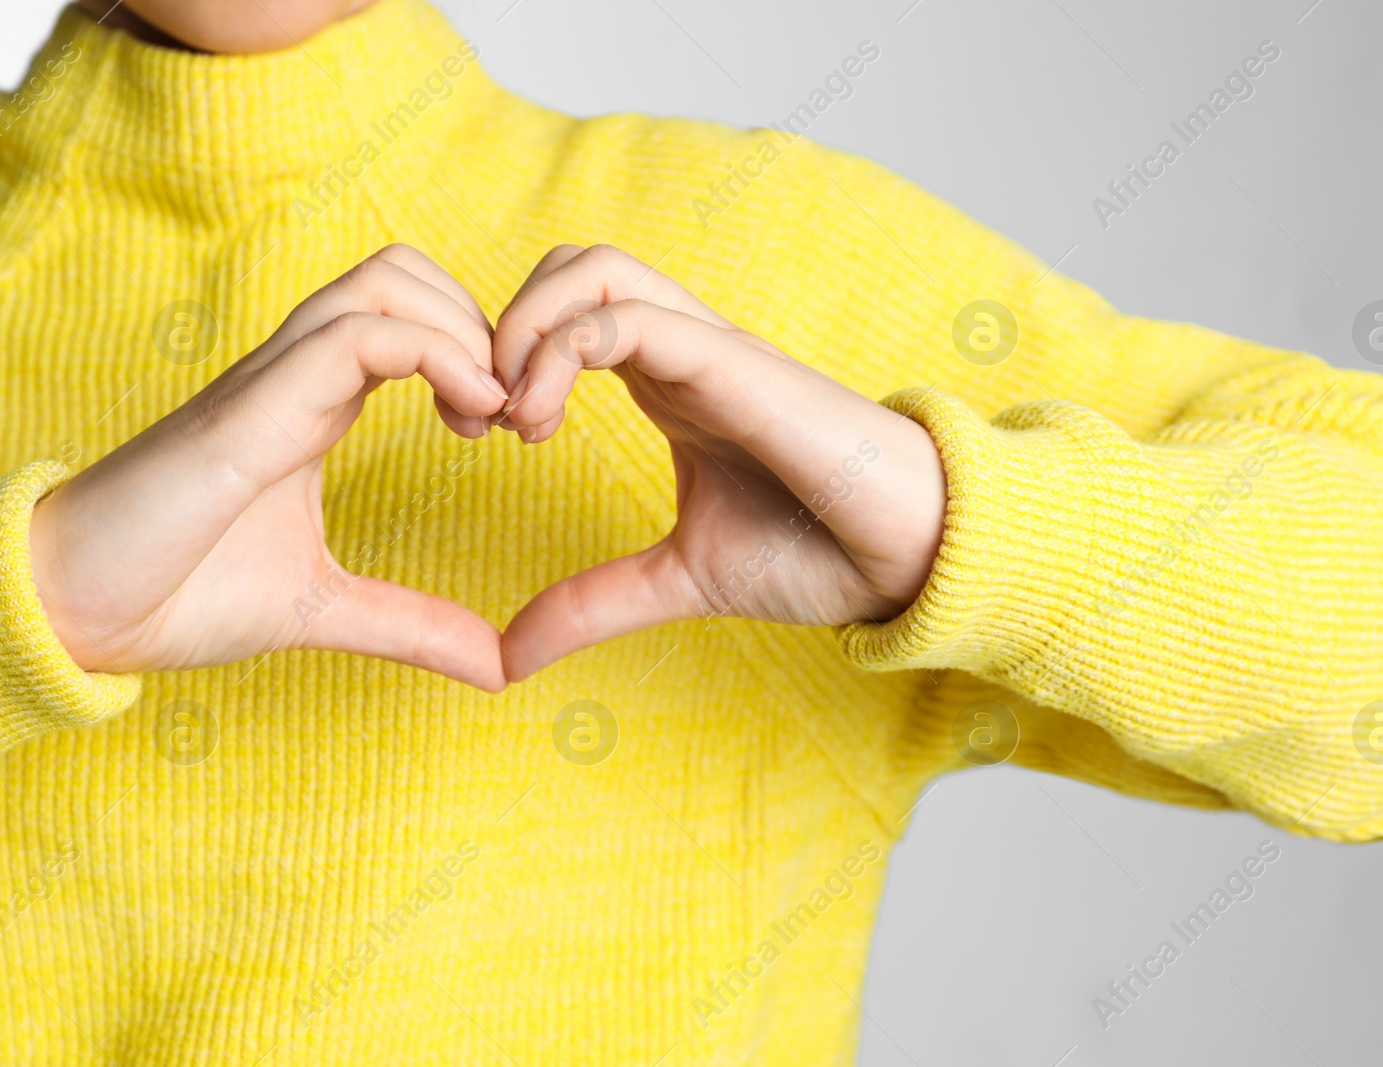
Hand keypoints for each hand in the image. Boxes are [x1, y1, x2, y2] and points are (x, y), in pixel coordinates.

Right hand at [29, 245, 512, 690]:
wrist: (71, 611)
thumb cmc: (179, 593)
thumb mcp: (326, 610)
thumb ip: (412, 624)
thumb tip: (497, 666)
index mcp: (315, 402)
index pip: (408, 315)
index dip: (478, 350)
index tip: (512, 428)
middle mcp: (297, 373)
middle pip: (405, 272)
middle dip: (483, 322)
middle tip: (512, 412)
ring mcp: (273, 380)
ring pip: (386, 280)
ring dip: (465, 331)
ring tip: (493, 413)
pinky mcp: (253, 407)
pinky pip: (357, 334)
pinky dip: (435, 354)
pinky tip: (468, 415)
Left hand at [490, 244, 947, 679]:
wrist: (907, 555)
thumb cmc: (816, 551)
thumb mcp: (677, 579)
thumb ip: (594, 604)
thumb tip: (509, 657)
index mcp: (667, 384)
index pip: (564, 316)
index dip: (498, 358)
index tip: (475, 436)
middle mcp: (681, 350)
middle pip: (567, 267)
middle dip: (497, 326)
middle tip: (479, 419)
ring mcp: (707, 348)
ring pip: (591, 269)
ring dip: (524, 328)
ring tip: (513, 416)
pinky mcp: (732, 362)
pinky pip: (630, 316)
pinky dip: (561, 351)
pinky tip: (542, 423)